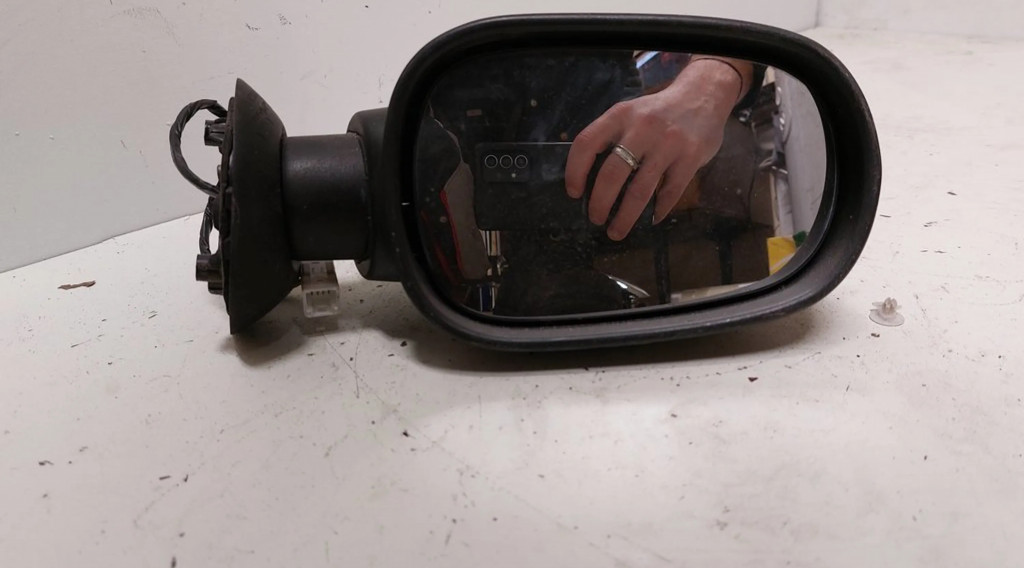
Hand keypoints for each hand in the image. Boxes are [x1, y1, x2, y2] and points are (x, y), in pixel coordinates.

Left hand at [565, 58, 750, 239]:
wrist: (703, 95)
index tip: (574, 193)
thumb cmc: (658, 112)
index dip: (575, 172)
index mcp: (620, 115)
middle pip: (611, 174)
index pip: (586, 144)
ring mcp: (668, 143)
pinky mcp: (690, 157)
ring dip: (625, 217)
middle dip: (600, 204)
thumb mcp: (630, 113)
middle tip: (596, 219)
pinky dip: (659, 210)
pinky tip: (652, 219)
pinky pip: (670, 192)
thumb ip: (612, 137)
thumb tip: (589, 180)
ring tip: (616, 231)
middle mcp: (642, 128)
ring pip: (639, 191)